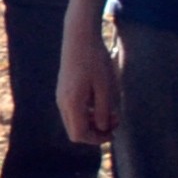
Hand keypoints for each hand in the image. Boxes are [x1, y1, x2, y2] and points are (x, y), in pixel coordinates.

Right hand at [55, 22, 118, 148]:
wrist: (79, 38)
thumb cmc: (94, 60)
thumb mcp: (105, 86)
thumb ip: (103, 109)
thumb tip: (103, 128)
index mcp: (72, 103)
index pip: (79, 134)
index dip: (97, 139)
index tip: (114, 133)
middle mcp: (62, 103)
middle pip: (75, 131)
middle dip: (96, 132)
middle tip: (116, 122)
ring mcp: (61, 97)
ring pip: (74, 121)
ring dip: (93, 122)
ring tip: (112, 112)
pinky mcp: (64, 91)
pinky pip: (74, 111)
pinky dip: (87, 113)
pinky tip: (100, 103)